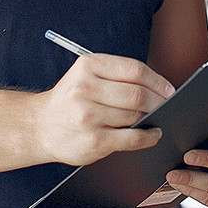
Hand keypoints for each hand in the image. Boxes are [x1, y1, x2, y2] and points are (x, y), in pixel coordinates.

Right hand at [33, 54, 174, 166]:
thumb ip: (117, 76)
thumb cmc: (70, 100)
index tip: (169, 89)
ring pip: (135, 115)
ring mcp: (88, 116)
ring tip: (157, 117)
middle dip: (158, 101)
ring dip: (152, 117)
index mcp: (88, 66)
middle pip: (138, 94)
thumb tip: (159, 87)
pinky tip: (152, 134)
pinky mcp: (93, 141)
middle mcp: (85, 88)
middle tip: (167, 105)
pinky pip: (131, 138)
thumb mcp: (86, 75)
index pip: (134, 70)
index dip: (158, 80)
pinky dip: (148, 137)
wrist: (39, 126)